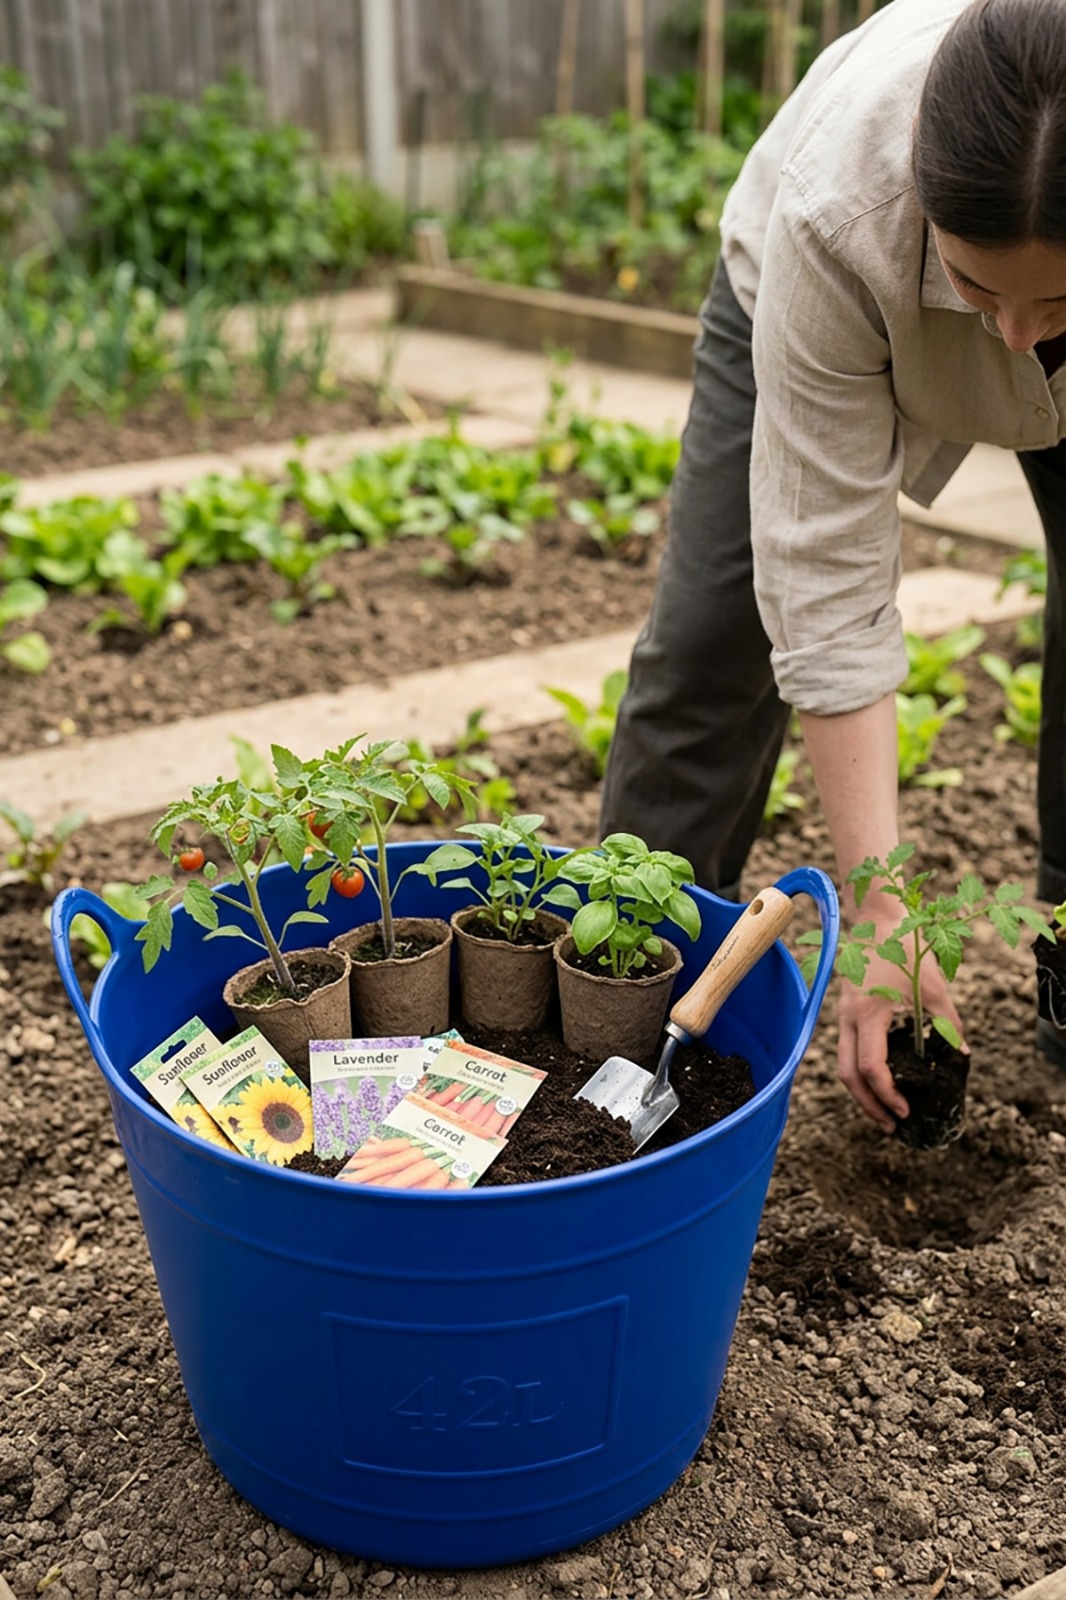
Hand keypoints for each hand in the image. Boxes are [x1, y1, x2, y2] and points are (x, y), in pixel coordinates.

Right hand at [836, 936, 965, 1133]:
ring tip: (886, 1111)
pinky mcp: (846, 1011)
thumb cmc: (905, 947)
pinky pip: (848, 1050)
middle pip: (848, 1076)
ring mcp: (843, 1015)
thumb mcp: (934, 986)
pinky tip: (880, 1080)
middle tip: (893, 1126)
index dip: (887, 1096)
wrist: (875, 917)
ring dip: (862, 1093)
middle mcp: (849, 1018)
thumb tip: (961, 1055)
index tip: (906, 1111)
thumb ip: (947, 1023)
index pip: (871, 1068)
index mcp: (869, 1013)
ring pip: (844, 1066)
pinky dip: (861, 1072)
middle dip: (869, 1106)